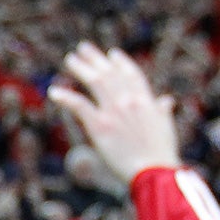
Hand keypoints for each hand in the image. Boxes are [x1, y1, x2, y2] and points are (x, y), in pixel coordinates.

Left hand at [47, 42, 183, 184]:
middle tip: (82, 49)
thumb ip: (162, 111)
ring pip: (95, 83)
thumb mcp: (165, 127)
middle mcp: (129, 101)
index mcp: (146, 100)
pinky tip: (53, 91)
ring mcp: (114, 112)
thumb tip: (166, 100)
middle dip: (95, 59)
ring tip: (70, 59)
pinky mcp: (100, 126)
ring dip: (81, 69)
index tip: (111, 53)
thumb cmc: (160, 153)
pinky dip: (66, 97)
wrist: (153, 170)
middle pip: (109, 74)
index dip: (120, 62)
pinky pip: (80, 106)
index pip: (131, 75)